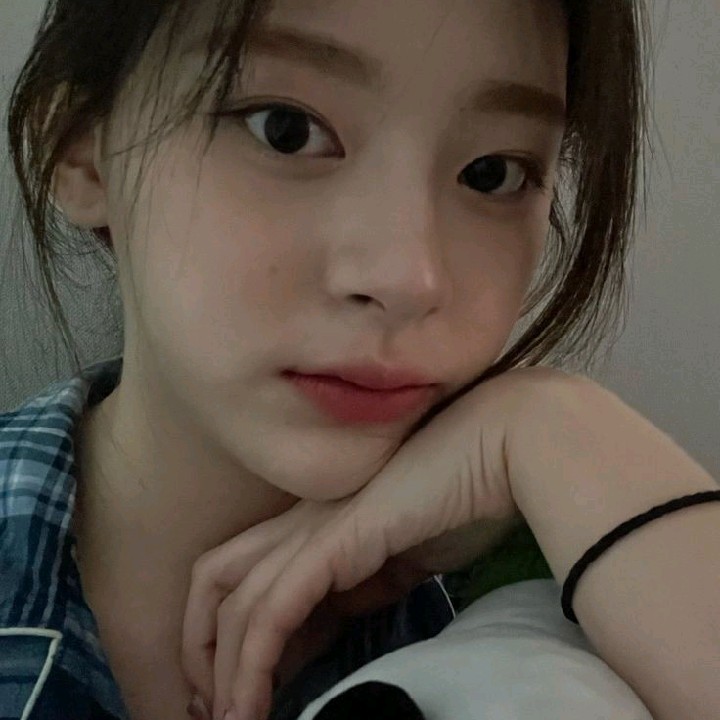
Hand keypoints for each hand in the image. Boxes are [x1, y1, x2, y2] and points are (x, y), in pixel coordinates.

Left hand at [181, 366, 559, 719]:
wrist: (500, 448)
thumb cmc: (463, 495)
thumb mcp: (402, 558)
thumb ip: (363, 586)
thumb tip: (334, 622)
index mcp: (317, 520)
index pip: (244, 573)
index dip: (228, 630)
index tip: (241, 684)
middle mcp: (302, 520)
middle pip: (214, 578)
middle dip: (201, 645)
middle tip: (212, 704)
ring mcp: (314, 526)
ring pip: (231, 598)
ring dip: (222, 669)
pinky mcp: (333, 541)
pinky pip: (271, 608)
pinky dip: (252, 662)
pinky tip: (253, 703)